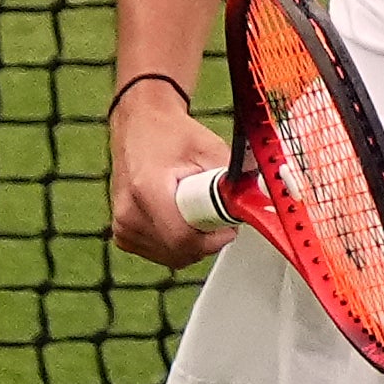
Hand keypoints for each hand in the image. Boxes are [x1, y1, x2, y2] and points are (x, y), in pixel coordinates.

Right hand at [109, 83, 232, 267]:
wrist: (139, 125)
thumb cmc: (171, 135)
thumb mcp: (209, 149)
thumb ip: (234, 178)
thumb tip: (260, 201)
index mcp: (147, 189)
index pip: (184, 239)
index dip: (213, 238)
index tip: (225, 225)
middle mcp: (129, 212)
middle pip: (181, 252)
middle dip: (206, 240)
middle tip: (212, 213)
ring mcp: (123, 226)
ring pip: (173, 257)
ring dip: (193, 242)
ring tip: (192, 209)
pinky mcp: (123, 235)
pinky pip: (161, 253)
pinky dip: (176, 243)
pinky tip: (178, 217)